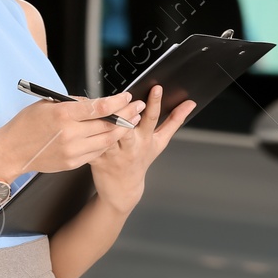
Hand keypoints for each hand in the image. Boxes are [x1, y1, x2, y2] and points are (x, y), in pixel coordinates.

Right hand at [0, 90, 138, 178]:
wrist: (12, 151)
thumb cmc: (27, 125)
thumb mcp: (48, 104)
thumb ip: (73, 104)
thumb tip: (97, 102)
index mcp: (63, 114)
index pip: (99, 108)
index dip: (117, 102)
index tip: (127, 97)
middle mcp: (70, 133)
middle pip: (107, 125)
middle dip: (126, 115)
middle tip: (137, 107)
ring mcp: (72, 151)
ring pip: (106, 140)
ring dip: (122, 130)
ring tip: (132, 121)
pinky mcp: (73, 163)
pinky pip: (97, 152)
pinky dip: (106, 143)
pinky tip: (113, 136)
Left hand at [90, 85, 197, 213]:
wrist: (124, 188)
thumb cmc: (141, 160)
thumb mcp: (160, 142)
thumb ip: (174, 121)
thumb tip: (190, 103)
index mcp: (146, 139)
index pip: (152, 118)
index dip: (155, 103)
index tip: (157, 88)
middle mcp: (131, 145)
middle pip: (130, 126)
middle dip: (130, 112)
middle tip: (130, 99)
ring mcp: (114, 152)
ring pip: (110, 135)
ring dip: (109, 122)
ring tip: (107, 107)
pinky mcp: (97, 157)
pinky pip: (93, 144)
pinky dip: (89, 135)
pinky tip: (87, 121)